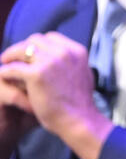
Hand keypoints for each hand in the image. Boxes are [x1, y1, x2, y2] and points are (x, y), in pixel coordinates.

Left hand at [0, 33, 113, 158]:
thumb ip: (71, 63)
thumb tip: (59, 58)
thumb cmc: (80, 104)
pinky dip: (6, 71)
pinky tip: (4, 76)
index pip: (51, 37)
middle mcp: (64, 53)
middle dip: (24, 48)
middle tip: (15, 58)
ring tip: (5, 63)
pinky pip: (12, 68)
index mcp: (76, 51)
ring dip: (11, 55)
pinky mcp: (36, 74)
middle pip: (35, 40)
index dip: (39, 45)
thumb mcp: (84, 75)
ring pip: (21, 49)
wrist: (79, 120)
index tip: (32, 54)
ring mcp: (49, 62)